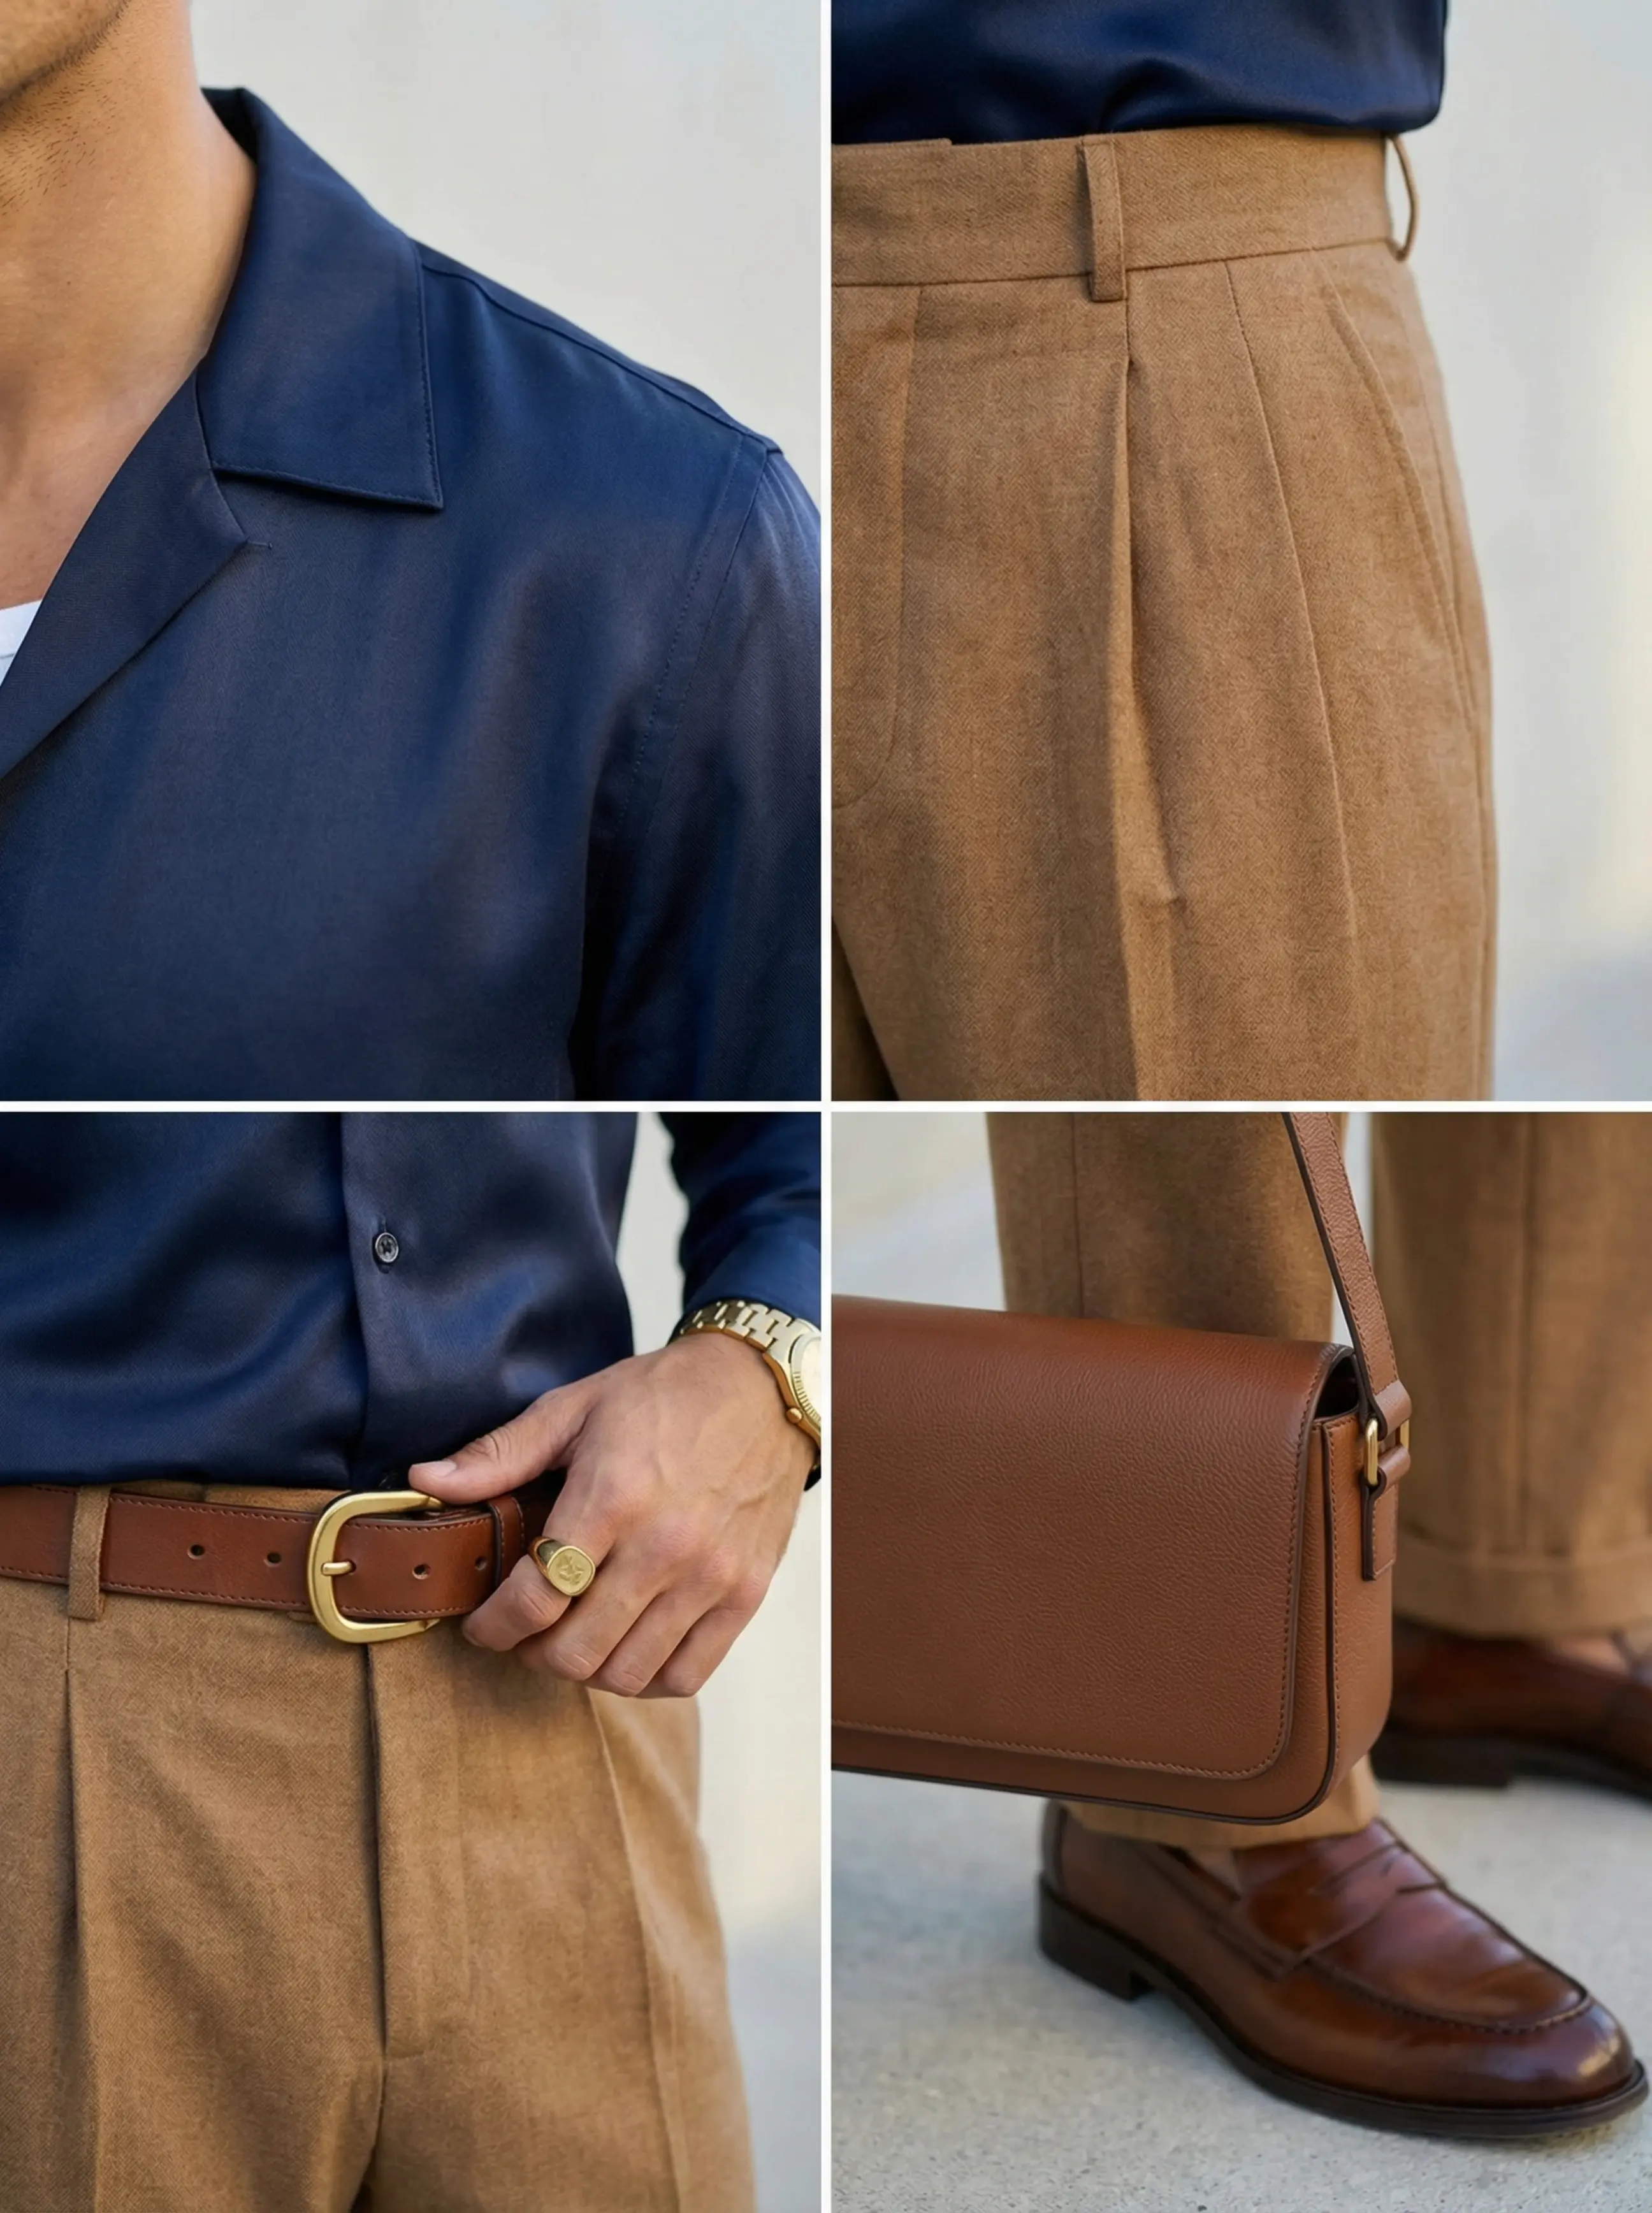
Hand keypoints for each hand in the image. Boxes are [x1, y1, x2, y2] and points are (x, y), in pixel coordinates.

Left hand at [410, 1332, 813, 1696]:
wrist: (762, 1389)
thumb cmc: (664, 1395)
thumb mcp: (574, 1407)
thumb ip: (499, 1454)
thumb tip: (425, 1478)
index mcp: (611, 1497)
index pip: (534, 1597)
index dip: (492, 1626)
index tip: (481, 1625)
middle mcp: (664, 1545)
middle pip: (576, 1651)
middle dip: (532, 1652)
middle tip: (524, 1631)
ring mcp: (710, 1575)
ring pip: (627, 1673)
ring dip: (587, 1668)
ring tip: (574, 1636)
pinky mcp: (745, 1593)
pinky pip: (686, 1674)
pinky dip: (648, 1678)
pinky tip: (628, 1647)